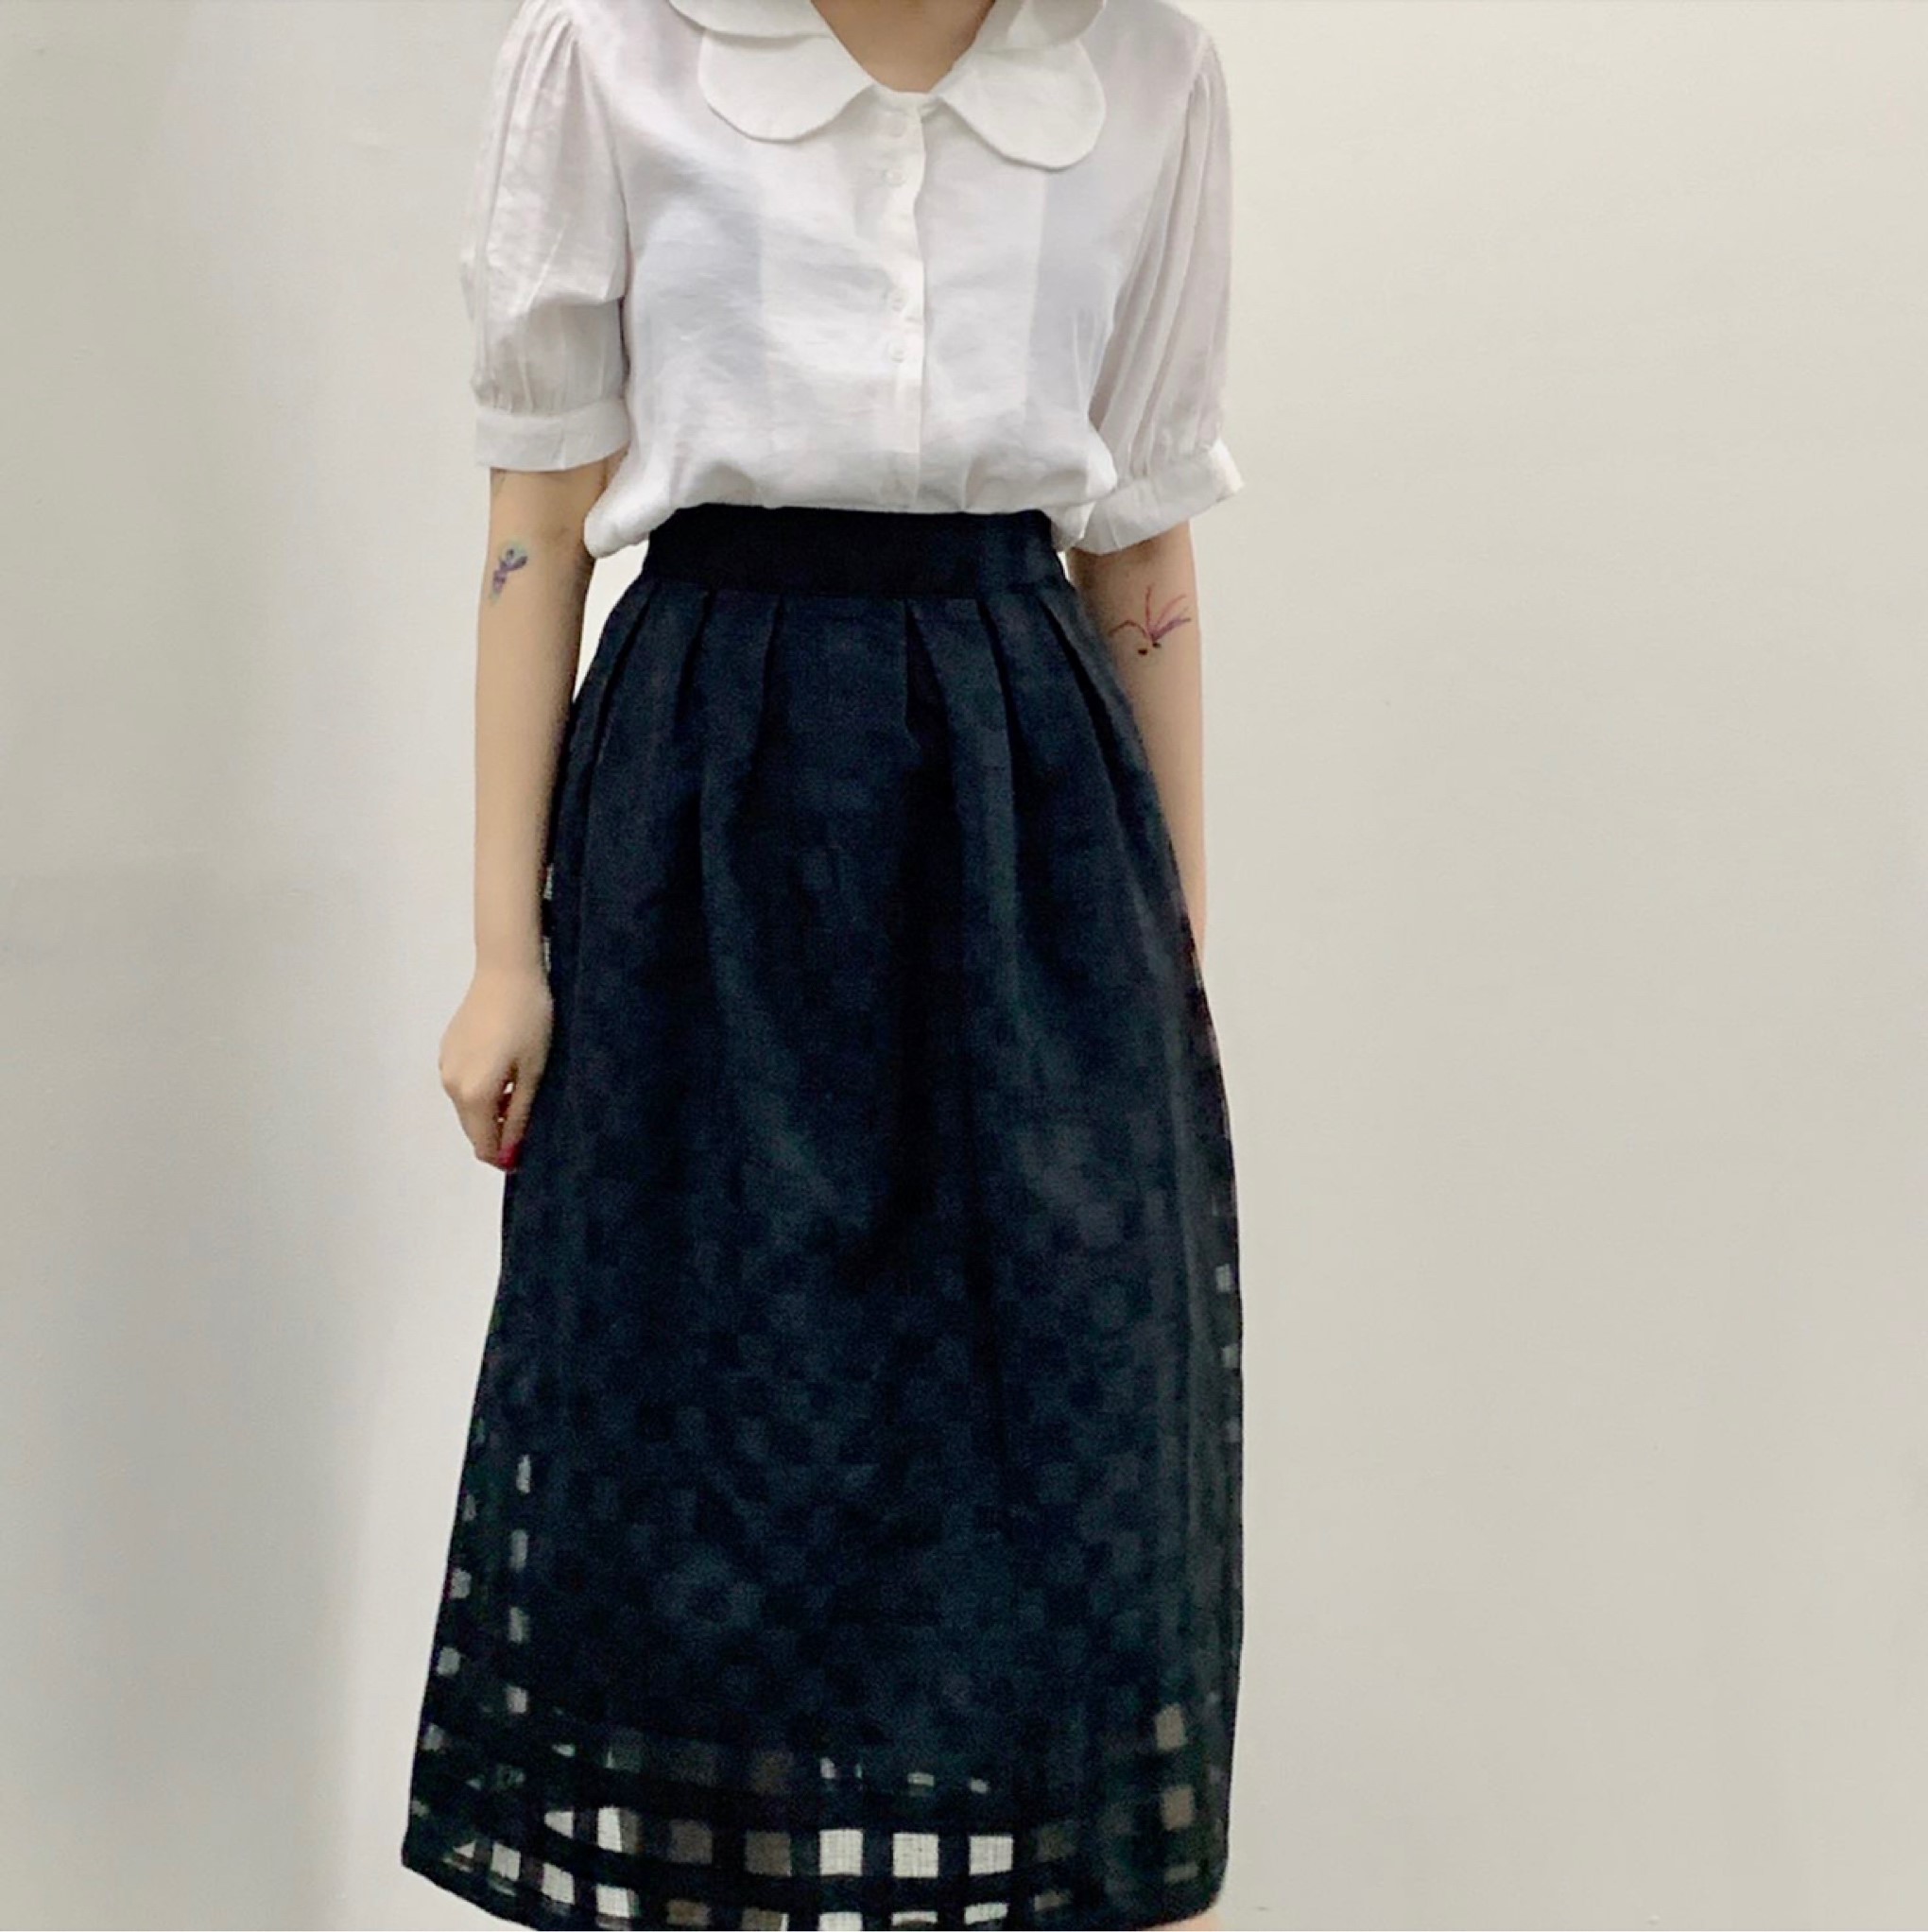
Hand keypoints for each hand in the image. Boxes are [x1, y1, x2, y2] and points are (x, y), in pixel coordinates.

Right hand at [438, 960, 553, 1169]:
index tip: (526, 1155)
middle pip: (472, 1128)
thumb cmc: (530, 1020)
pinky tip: (503, 1072)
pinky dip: (480, 1090)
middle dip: (497, 1135)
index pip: (483, 1144)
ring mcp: (444, 1066)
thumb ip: (519, 1116)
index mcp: (474, 1094)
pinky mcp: (446, 1049)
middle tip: (527, 1124)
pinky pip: (462, 1085)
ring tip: (519, 1092)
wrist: (506, 972)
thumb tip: (509, 1154)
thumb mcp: (533, 1072)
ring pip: (467, 1106)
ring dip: (490, 1111)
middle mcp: (451, 1085)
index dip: (504, 1157)